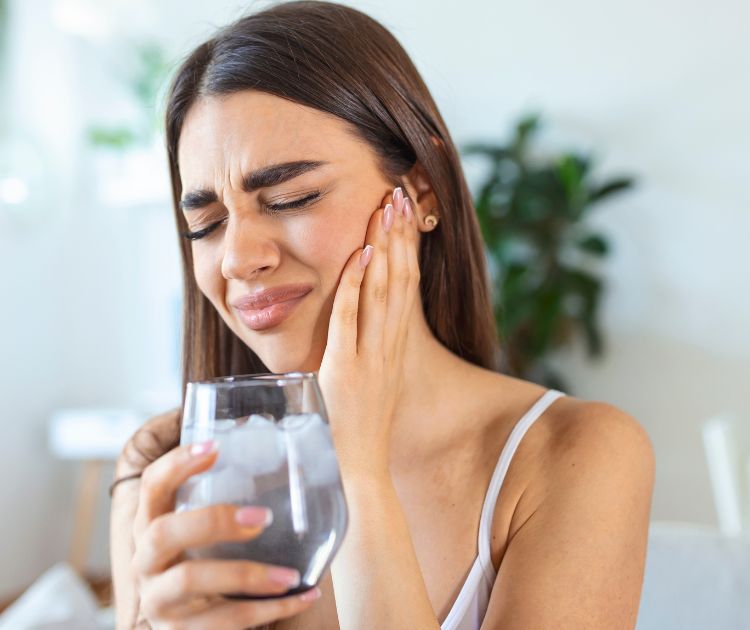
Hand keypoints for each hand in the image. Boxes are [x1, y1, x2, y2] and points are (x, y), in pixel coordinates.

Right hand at [130, 441, 321, 628]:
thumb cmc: (208, 578)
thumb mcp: (205, 544)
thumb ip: (226, 514)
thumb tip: (291, 468)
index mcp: (150, 531)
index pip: (151, 488)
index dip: (176, 465)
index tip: (215, 447)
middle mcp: (145, 565)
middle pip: (162, 533)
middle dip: (212, 520)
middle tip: (262, 517)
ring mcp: (159, 603)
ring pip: (189, 580)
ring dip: (246, 574)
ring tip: (291, 575)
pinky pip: (225, 621)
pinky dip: (270, 610)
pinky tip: (302, 597)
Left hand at [317, 187, 419, 472]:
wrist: (359, 474)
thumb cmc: (353, 433)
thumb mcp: (363, 384)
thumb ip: (355, 355)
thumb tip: (342, 330)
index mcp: (394, 349)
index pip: (405, 287)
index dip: (407, 248)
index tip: (407, 212)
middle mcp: (389, 348)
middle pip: (400, 280)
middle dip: (400, 235)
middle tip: (402, 193)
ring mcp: (370, 358)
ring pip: (382, 292)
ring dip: (383, 248)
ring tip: (387, 207)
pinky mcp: (347, 370)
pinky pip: (351, 320)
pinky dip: (355, 287)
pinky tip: (358, 256)